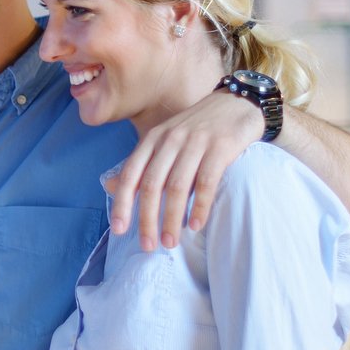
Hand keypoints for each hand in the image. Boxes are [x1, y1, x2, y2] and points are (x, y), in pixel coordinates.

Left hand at [106, 91, 260, 250]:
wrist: (237, 103)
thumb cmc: (198, 128)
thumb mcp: (165, 140)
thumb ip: (143, 163)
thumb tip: (112, 187)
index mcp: (153, 139)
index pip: (131, 174)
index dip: (122, 203)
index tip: (119, 230)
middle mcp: (170, 139)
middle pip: (152, 185)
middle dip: (147, 219)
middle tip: (148, 246)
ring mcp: (196, 142)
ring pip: (177, 186)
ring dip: (172, 218)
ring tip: (170, 242)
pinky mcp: (221, 147)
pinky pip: (206, 182)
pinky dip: (199, 206)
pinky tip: (195, 225)